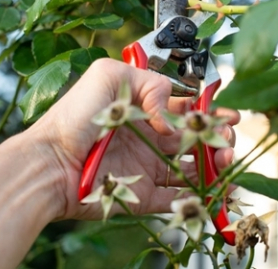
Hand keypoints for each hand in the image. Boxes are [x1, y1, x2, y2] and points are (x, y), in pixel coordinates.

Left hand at [25, 58, 238, 220]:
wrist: (49, 162)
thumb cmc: (72, 117)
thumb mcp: (108, 77)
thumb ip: (149, 84)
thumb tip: (173, 117)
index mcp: (144, 112)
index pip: (186, 112)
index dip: (210, 113)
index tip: (228, 114)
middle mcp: (150, 140)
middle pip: (196, 142)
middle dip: (219, 139)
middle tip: (229, 139)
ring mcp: (147, 169)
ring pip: (192, 170)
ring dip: (214, 166)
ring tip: (224, 161)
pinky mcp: (142, 197)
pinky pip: (176, 200)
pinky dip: (197, 197)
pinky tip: (211, 189)